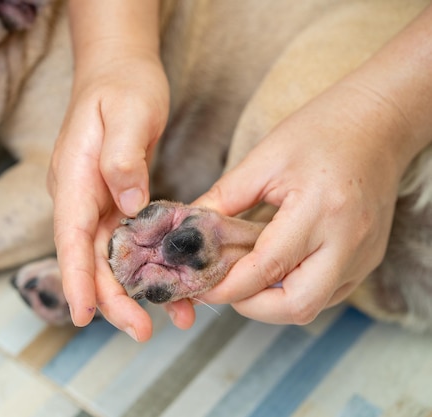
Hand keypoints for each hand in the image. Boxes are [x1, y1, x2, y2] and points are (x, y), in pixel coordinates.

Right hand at [48, 47, 169, 340]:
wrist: (119, 70)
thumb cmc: (122, 86)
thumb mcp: (127, 112)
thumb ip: (122, 158)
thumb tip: (128, 205)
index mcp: (74, 178)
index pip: (70, 236)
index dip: (76, 278)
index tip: (83, 316)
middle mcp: (80, 196)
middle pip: (90, 258)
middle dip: (113, 298)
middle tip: (144, 331)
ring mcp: (97, 201)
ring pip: (111, 257)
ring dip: (136, 290)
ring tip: (173, 317)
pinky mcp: (116, 201)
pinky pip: (131, 242)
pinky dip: (150, 265)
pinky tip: (176, 282)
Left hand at [167, 82, 407, 325]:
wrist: (378, 123)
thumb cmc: (320, 131)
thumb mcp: (263, 159)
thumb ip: (223, 198)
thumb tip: (190, 229)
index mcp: (319, 210)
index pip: (267, 268)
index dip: (228, 286)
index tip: (200, 287)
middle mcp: (348, 240)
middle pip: (297, 306)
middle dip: (253, 307)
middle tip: (225, 287)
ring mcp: (363, 255)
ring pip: (313, 306)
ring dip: (273, 301)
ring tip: (247, 275)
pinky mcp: (368, 259)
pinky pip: (328, 293)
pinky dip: (295, 290)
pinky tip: (276, 269)